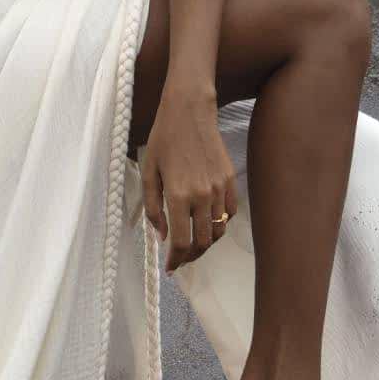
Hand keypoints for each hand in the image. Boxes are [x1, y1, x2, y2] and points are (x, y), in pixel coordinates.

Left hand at [139, 85, 237, 274]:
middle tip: (180, 259)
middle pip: (202, 242)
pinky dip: (219, 224)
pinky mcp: (230, 180)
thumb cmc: (163, 140)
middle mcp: (202, 195)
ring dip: (205, 243)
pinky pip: (230, 213)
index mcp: (178, 195)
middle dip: (190, 257)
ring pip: (218, 231)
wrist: (189, 112)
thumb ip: (154, 208)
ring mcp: (219, 188)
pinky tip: (207, 222)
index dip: (176, 261)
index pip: (181, 242)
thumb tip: (163, 237)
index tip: (170, 268)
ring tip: (192, 244)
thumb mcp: (149, 173)